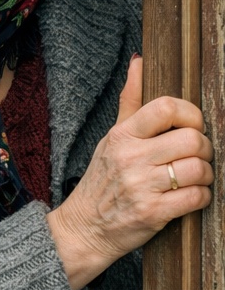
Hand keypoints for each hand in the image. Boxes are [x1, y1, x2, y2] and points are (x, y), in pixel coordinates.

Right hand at [47, 56, 213, 289]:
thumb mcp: (111, 138)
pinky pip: (196, 198)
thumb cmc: (102, 181)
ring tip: (192, 179)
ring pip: (199, 169)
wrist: (84, 228)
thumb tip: (140, 61)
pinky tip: (189, 197)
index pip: (167, 108)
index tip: (190, 127)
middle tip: (195, 156)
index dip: (191, 115)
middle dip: (204, 149)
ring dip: (205, 176)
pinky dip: (201, 198)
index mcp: (122, 135)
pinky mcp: (152, 213)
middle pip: (192, 139)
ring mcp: (141, 186)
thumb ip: (131, 101)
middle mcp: (130, 157)